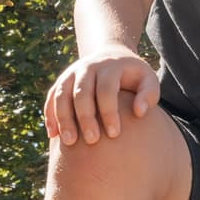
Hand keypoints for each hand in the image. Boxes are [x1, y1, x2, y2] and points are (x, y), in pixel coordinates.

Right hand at [45, 48, 159, 145]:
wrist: (111, 57)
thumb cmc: (133, 76)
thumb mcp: (147, 80)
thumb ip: (149, 94)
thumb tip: (139, 112)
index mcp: (109, 67)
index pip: (106, 90)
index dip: (109, 112)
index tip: (115, 134)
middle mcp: (87, 67)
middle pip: (81, 93)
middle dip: (85, 117)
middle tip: (92, 141)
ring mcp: (71, 73)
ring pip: (61, 95)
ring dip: (63, 118)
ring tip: (69, 142)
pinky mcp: (61, 82)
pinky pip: (51, 98)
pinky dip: (50, 116)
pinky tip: (53, 136)